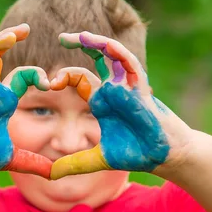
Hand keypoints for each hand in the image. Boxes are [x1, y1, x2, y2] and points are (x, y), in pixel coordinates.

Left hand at [49, 31, 192, 179]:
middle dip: (81, 45)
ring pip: (113, 55)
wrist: (161, 157)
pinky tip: (105, 45)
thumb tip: (49, 176)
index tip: (49, 83)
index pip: (79, 79)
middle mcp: (112, 89)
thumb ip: (73, 164)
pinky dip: (118, 53)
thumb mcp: (97, 159)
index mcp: (100, 101)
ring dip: (98, 42)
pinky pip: (130, 65)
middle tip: (63, 38)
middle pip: (96, 58)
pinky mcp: (140, 89)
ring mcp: (127, 86)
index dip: (64, 77)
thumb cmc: (134, 153)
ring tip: (80, 35)